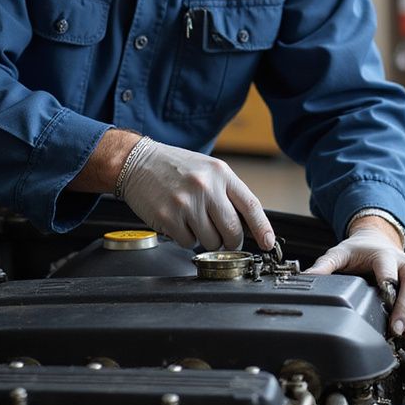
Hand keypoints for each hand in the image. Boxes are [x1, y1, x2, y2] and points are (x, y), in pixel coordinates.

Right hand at [117, 138, 274, 251]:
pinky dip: (186, 238)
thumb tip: (247, 225)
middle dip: (231, 241)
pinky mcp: (169, 217)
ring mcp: (187, 203)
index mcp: (221, 173)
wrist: (137, 162)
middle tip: (224, 238)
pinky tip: (179, 222)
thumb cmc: (175, 167)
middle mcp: (206, 187)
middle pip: (232, 230)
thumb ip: (227, 193)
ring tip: (194, 221)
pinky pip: (188, 243)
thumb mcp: (208, 170)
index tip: (267, 243)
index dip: (262, 228)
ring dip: (206, 239)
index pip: (251, 205)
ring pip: (211, 241)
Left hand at [304, 220, 404, 337]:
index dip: (390, 285)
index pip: (390, 269)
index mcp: (383, 254)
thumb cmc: (358, 250)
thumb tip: (306, 278)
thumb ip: (324, 266)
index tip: (386, 304)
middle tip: (399, 328)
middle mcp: (404, 262)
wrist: (376, 238)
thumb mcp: (339, 254)